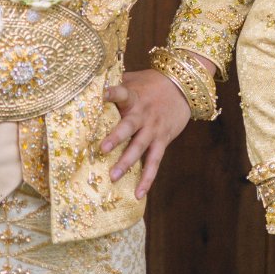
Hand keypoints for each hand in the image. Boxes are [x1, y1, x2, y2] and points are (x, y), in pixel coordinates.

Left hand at [102, 68, 191, 197]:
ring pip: (140, 147)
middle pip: (129, 126)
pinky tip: (138, 194)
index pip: (121, 93)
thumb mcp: (135, 79)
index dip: (111, 93)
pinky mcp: (162, 141)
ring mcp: (153, 129)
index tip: (101, 94)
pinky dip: (147, 178)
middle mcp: (143, 114)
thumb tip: (91, 83)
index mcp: (133, 96)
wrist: (183, 88)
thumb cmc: (152, 83)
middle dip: (116, 137)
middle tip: (102, 149)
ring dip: (127, 162)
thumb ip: (116, 83)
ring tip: (113, 176)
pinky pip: (154, 162)